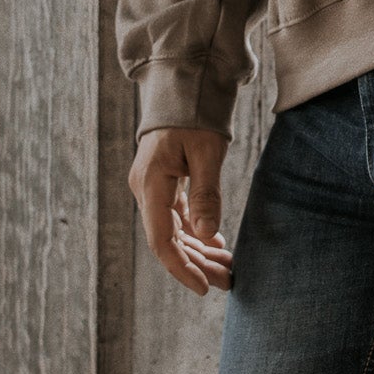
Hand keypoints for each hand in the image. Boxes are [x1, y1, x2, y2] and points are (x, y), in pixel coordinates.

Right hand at [128, 126, 234, 296]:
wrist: (183, 84)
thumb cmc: (195, 113)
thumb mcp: (207, 152)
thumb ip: (206, 194)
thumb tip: (205, 235)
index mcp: (151, 184)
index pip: (162, 240)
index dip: (181, 268)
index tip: (203, 288)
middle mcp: (145, 189)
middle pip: (169, 240)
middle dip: (197, 264)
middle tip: (228, 281)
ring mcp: (152, 187)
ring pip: (174, 231)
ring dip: (198, 251)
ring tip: (226, 268)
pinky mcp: (162, 182)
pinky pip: (177, 216)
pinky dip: (196, 231)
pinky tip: (216, 243)